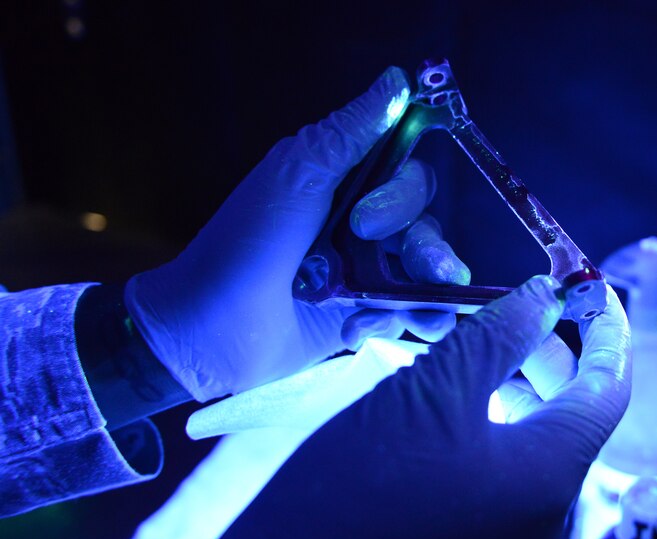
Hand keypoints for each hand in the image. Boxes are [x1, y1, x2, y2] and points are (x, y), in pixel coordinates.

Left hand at [125, 67, 467, 400]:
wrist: (211, 329)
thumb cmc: (243, 245)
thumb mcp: (295, 176)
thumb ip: (349, 132)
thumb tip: (398, 79)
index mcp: (346, 187)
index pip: (410, 176)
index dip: (403, 194)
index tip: (367, 216)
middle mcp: (364, 228)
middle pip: (428, 225)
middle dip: (423, 245)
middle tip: (386, 259)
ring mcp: (368, 276)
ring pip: (433, 274)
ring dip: (428, 290)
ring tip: (403, 310)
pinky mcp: (368, 318)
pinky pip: (418, 317)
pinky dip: (404, 324)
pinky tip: (360, 328)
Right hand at [166, 278, 630, 538]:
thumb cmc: (362, 481)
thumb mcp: (432, 391)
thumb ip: (499, 336)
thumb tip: (544, 296)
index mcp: (551, 473)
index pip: (608, 388)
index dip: (607, 330)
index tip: (590, 284)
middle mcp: (545, 510)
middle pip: (574, 414)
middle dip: (555, 352)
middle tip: (522, 305)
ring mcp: (509, 532)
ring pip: (538, 440)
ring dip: (522, 382)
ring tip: (484, 338)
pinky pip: (508, 466)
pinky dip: (497, 417)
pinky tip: (460, 390)